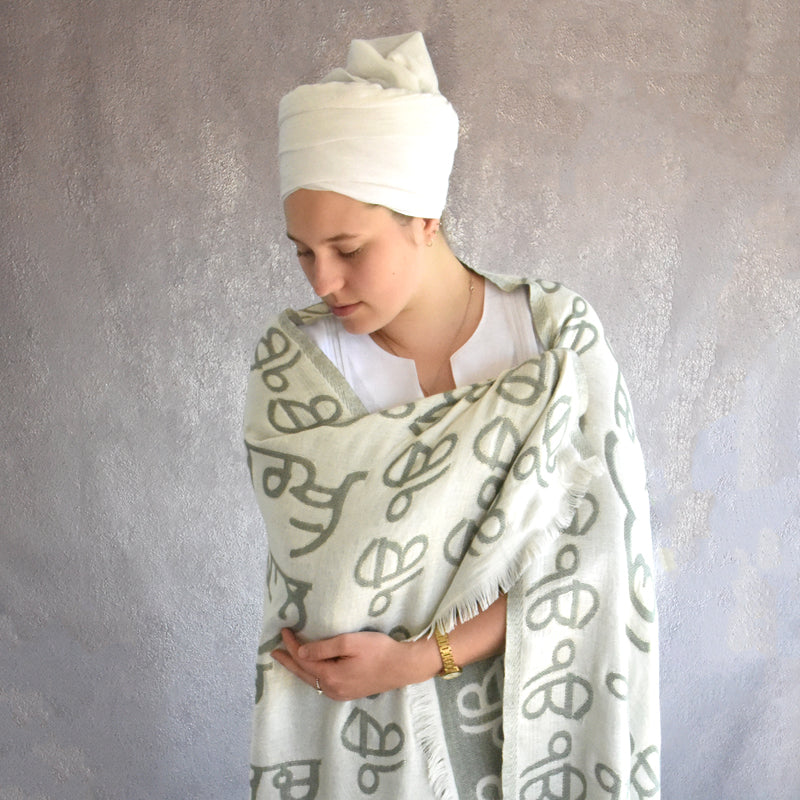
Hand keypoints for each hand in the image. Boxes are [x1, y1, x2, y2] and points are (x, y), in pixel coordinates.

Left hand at [271, 628, 439, 700]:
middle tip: (274, 651)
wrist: (403, 666)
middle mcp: (333, 689)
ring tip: (288, 659)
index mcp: (331, 676)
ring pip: (313, 681)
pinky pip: (323, 684)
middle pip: (304, 674)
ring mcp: (341, 694)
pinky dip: (312, 675)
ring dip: (299, 669)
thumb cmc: (378, 650)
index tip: (284, 630)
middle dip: (288, 662)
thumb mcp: (350, 642)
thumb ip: (323, 648)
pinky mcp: (349, 692)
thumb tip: (300, 653)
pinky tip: (311, 669)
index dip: (291, 645)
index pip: (303, 660)